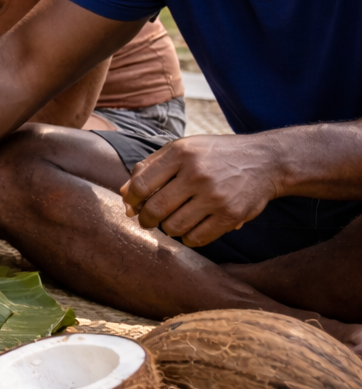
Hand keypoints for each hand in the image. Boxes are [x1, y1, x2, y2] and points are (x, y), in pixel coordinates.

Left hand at [120, 134, 279, 246]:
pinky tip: (189, 229)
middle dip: (145, 219)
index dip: (130, 200)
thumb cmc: (214, 156)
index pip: (140, 185)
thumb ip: (149, 167)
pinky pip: (196, 238)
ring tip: (171, 222)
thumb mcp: (182, 149)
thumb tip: (123, 195)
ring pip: (173, 227)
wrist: (266, 161)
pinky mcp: (231, 214)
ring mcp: (215, 195)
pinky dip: (187, 238)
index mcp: (180, 153)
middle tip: (147, 220)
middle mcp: (197, 173)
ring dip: (167, 229)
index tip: (132, 205)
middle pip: (155, 209)